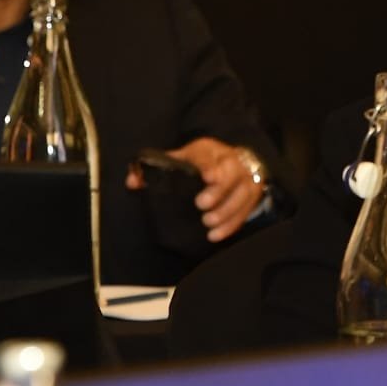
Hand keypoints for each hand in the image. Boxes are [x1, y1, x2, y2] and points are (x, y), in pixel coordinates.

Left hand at [125, 137, 262, 242]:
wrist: (235, 160)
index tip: (207, 177)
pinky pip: (246, 210)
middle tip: (202, 205)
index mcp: (210, 150)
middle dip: (219, 190)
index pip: (209, 155)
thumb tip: (132, 182)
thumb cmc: (201, 161)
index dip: (209, 166)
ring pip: (242, 193)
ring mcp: (246, 178)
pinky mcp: (253, 195)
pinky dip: (232, 224)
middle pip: (232, 173)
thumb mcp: (181, 158)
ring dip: (226, 211)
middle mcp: (232, 161)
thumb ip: (157, 169)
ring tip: (208, 223)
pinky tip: (216, 235)